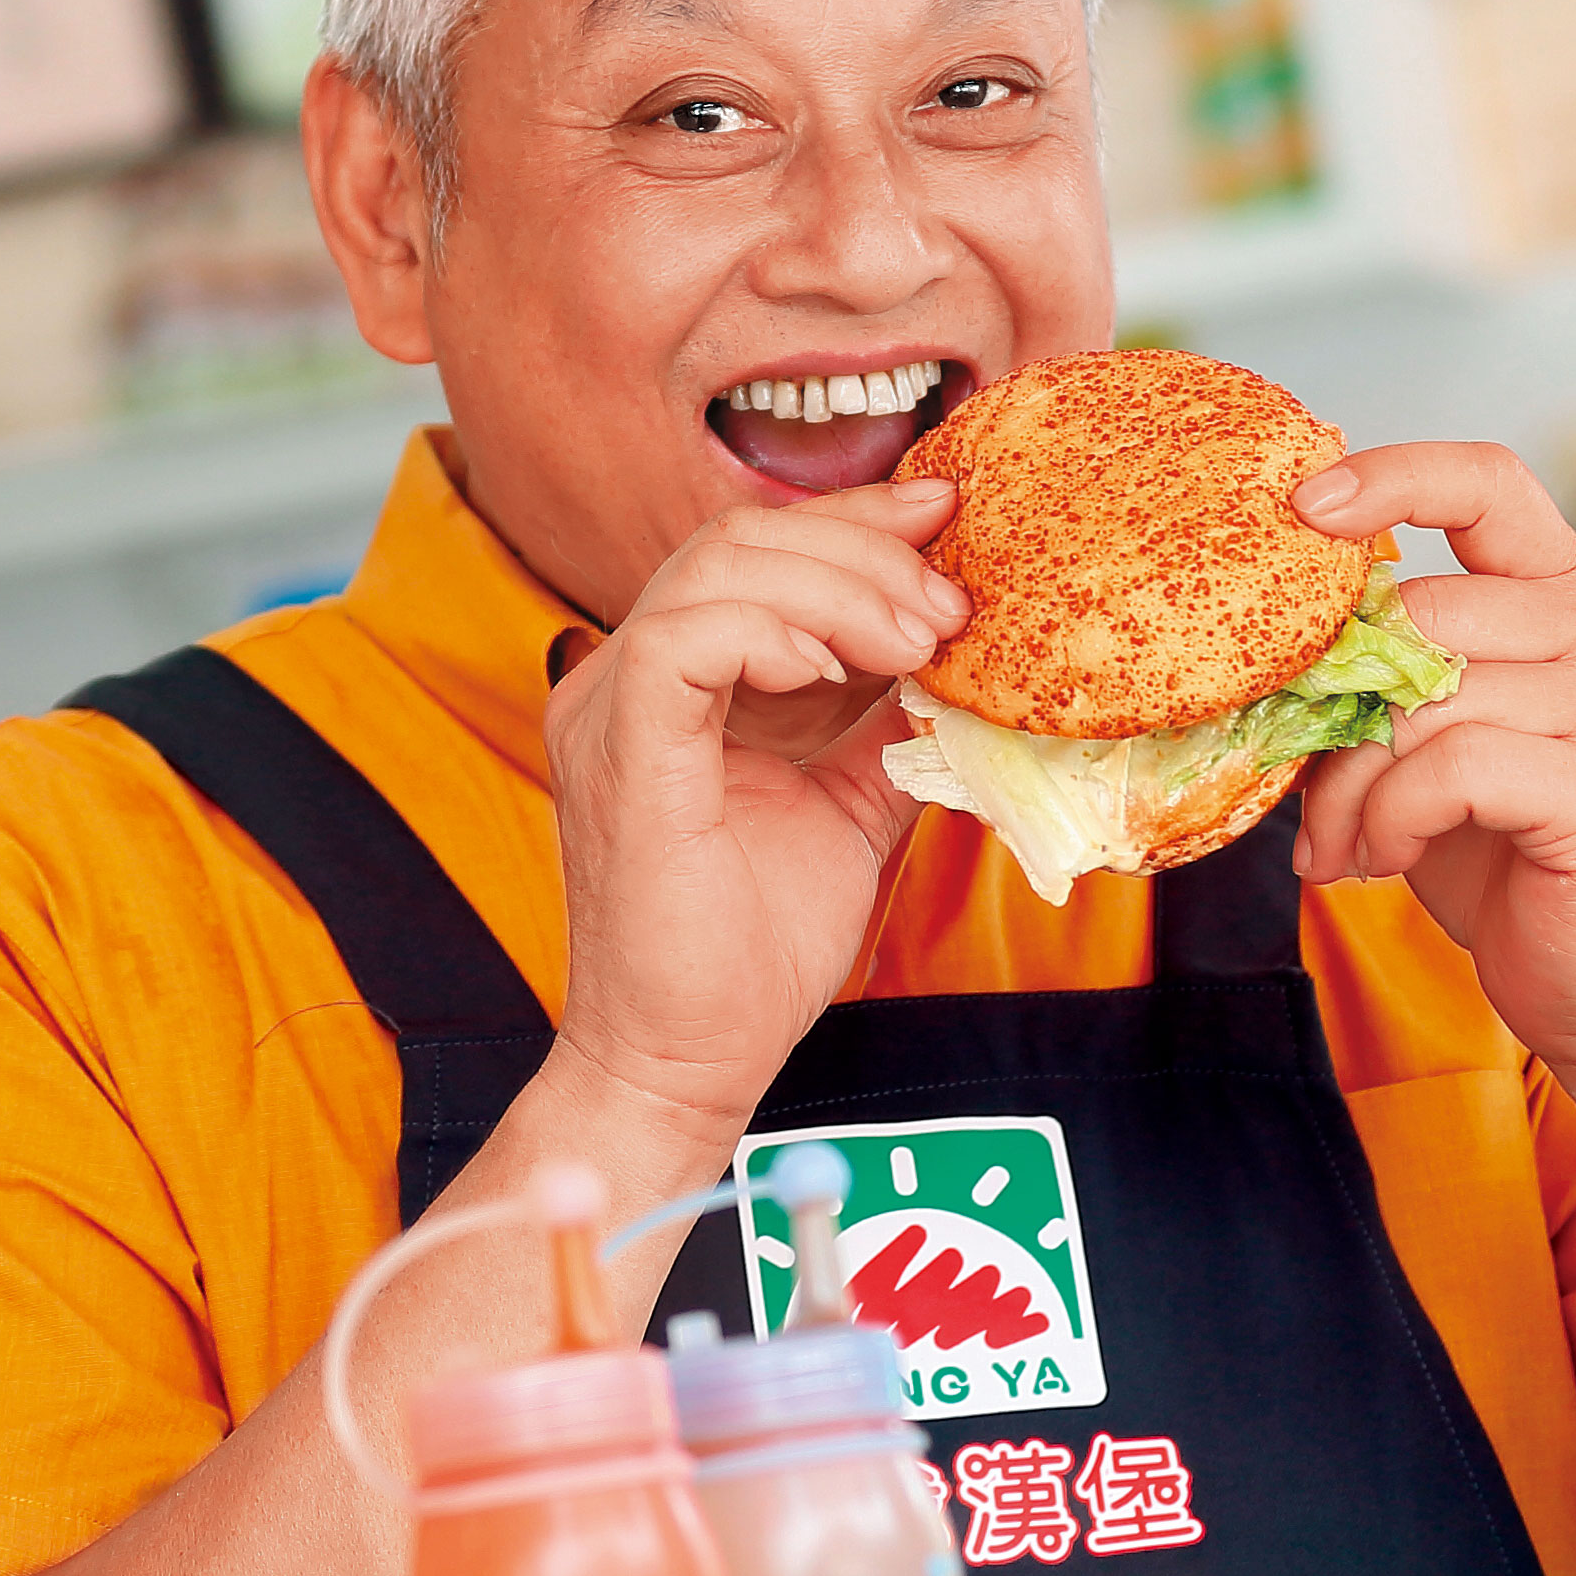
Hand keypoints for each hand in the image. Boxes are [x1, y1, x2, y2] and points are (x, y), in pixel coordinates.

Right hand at [544, 476, 963, 1145]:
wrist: (687, 1063)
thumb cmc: (750, 956)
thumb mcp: (850, 807)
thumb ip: (887, 725)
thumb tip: (964, 661)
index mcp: (673, 681)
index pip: (757, 551)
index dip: (856, 518)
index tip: (947, 513)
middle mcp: (624, 675)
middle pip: (742, 538)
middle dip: (867, 551)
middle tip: (951, 607)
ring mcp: (610, 707)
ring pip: (718, 567)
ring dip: (842, 589)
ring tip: (918, 644)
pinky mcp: (619, 750)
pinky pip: (685, 637)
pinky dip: (773, 633)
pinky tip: (836, 673)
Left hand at [1285, 444, 1575, 1183]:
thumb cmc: (1502, 856)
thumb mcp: (1431, 742)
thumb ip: (1387, 674)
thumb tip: (1268, 641)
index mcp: (1572, 596)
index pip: (1487, 481)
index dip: (1393, 477)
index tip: (1303, 506)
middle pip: (1420, 614)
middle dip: (1336, 709)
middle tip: (1307, 794)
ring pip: (1422, 699)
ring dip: (1353, 785)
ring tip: (1345, 843)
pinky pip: (1447, 768)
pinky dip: (1393, 818)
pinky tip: (1389, 857)